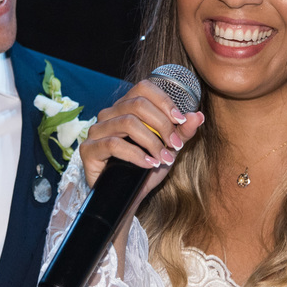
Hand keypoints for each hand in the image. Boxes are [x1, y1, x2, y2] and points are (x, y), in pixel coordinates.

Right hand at [79, 79, 206, 200]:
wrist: (129, 198)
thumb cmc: (146, 169)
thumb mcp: (169, 149)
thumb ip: (183, 132)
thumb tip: (198, 115)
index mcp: (126, 107)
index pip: (144, 88)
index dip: (165, 101)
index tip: (181, 120)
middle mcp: (109, 114)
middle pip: (137, 104)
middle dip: (162, 124)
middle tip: (175, 144)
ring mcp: (96, 130)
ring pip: (127, 122)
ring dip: (152, 142)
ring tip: (163, 158)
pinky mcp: (88, 149)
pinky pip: (113, 144)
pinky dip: (136, 154)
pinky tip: (149, 164)